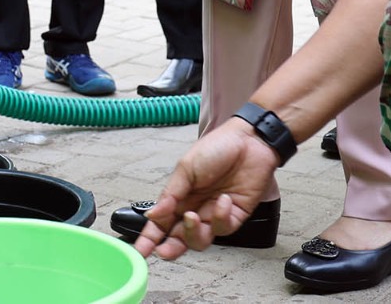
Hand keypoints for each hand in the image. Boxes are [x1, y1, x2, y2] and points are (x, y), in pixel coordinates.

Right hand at [135, 120, 280, 259]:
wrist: (250, 141)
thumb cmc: (218, 147)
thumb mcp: (186, 167)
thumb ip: (170, 194)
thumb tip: (152, 214)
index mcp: (180, 197)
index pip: (161, 223)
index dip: (150, 238)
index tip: (141, 250)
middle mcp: (195, 208)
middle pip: (179, 238)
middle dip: (169, 248)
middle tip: (163, 251)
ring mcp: (214, 214)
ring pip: (200, 240)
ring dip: (193, 233)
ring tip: (191, 217)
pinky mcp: (235, 216)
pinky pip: (223, 228)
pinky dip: (220, 216)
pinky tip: (222, 199)